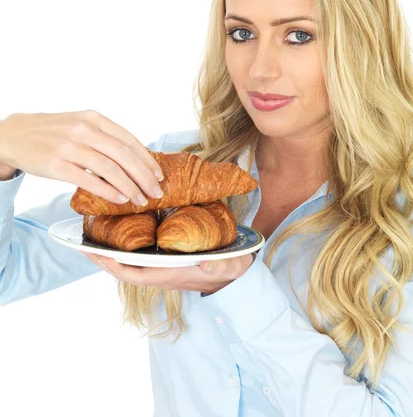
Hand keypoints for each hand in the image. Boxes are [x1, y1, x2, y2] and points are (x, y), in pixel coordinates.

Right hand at [0, 110, 164, 206]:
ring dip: (130, 187)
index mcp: (94, 118)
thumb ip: (104, 137)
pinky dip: (109, 191)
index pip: (129, 140)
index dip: (147, 160)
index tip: (159, 175)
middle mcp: (84, 129)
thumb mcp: (80, 124)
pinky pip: (89, 180)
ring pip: (110, 169)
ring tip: (140, 200)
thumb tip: (135, 159)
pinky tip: (120, 199)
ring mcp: (69, 147)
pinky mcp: (57, 165)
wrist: (14, 135)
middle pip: (124, 155)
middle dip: (144, 176)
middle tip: (156, 192)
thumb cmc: (53, 132)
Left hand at [80, 251, 256, 293]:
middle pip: (123, 269)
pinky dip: (123, 248)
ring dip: (109, 253)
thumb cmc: (229, 268)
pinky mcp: (163, 259)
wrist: (233, 274)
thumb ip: (220, 265)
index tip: (96, 253)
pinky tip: (117, 234)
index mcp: (170, 274)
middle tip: (82, 243)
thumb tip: (207, 263)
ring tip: (92, 237)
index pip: (134, 274)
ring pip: (127, 263)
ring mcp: (160, 266)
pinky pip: (137, 256)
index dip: (113, 265)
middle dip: (102, 259)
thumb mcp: (228, 265)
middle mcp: (160, 272)